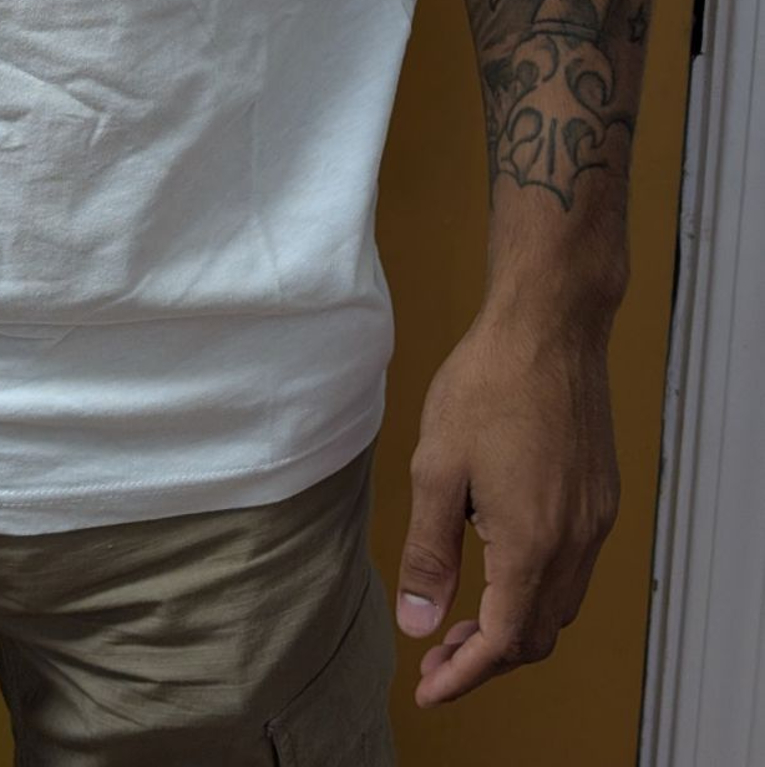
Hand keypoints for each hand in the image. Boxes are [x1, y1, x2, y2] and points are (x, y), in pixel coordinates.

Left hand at [395, 301, 619, 706]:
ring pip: (560, 605)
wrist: (548, 326)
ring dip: (512, 624)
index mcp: (532, 543)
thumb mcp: (436, 468)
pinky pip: (573, 567)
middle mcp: (576, 541)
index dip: (463, 675)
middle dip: (486, 658)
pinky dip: (535, 588)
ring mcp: (595, 518)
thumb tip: (417, 623)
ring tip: (459, 618)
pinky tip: (496, 566)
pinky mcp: (600, 494)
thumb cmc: (487, 384)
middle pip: (537, 634)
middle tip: (435, 655)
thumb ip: (428, 553)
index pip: (502, 641)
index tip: (427, 688)